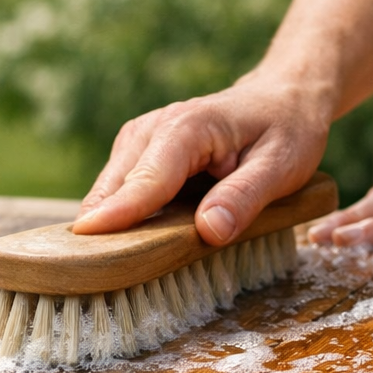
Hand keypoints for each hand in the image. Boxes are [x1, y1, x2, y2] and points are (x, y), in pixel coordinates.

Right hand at [72, 76, 331, 244]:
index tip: (86, 241)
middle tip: (96, 273)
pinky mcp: (137, 153)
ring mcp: (140, 139)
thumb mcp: (282, 165)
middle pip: (115, 186)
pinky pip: (117, 190)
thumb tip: (209, 230)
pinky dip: (118, 215)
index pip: (146, 179)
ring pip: (108, 189)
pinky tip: (127, 241)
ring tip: (108, 265)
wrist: (281, 99)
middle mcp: (153, 128)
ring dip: (108, 224)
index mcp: (188, 128)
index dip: (119, 213)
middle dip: (103, 226)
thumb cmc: (285, 131)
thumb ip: (244, 197)